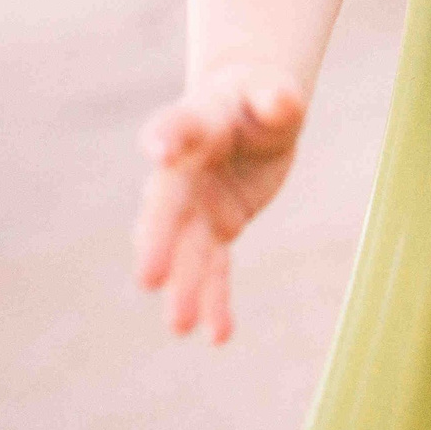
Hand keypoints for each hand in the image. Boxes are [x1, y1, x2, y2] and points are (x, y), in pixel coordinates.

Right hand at [132, 76, 307, 344]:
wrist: (248, 116)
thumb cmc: (260, 98)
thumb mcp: (275, 94)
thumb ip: (277, 98)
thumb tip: (282, 100)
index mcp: (196, 123)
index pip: (177, 127)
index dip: (166, 136)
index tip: (156, 148)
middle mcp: (183, 171)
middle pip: (167, 206)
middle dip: (159, 243)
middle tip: (148, 279)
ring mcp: (194, 206)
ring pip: (185, 249)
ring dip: (183, 287)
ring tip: (180, 326)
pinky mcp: (214, 230)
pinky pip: (212, 268)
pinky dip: (215, 300)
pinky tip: (218, 336)